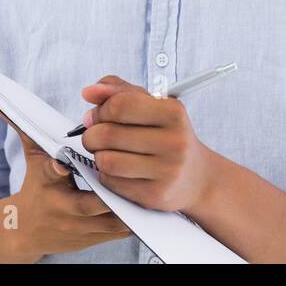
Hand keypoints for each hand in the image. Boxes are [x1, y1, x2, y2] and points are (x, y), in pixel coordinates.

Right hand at [0, 107, 132, 261]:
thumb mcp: (32, 158)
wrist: (24, 232)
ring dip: (126, 208)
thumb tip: (1, 103)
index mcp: (45, 185)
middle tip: (130, 174)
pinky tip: (144, 206)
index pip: (48, 173)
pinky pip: (115, 234)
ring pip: (106, 222)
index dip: (55, 168)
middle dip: (108, 192)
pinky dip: (131, 221)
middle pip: (86, 204)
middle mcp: (59, 210)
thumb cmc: (35, 187)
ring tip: (145, 190)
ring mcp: (76, 229)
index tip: (62, 163)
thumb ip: (26, 129)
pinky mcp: (90, 241)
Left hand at [78, 76, 215, 213]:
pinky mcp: (155, 195)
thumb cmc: (166, 135)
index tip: (99, 115)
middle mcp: (174, 142)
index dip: (101, 109)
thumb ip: (119, 91)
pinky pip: (111, 182)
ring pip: (106, 161)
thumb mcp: (151, 105)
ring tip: (107, 152)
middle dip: (92, 134)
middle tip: (96, 136)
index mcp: (173, 112)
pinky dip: (106, 175)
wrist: (197, 177)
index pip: (120, 105)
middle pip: (108, 134)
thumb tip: (88, 92)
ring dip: (98, 155)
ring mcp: (166, 171)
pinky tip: (119, 170)